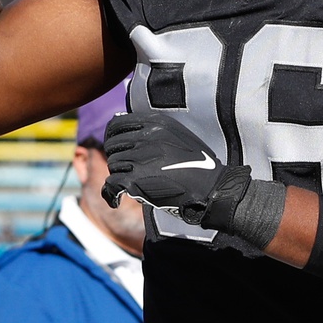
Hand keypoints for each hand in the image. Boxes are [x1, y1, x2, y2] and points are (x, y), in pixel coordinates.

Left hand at [101, 111, 251, 230]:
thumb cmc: (200, 165)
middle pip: (112, 145)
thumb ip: (155, 130)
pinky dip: (110, 194)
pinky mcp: (136, 180)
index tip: (114, 148)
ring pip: (113, 165)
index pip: (117, 124)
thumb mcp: (179, 135)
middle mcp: (146, 137)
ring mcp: (140, 158)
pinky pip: (111, 185)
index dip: (111, 138)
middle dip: (116, 158)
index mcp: (156, 123)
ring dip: (118, 176)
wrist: (212, 189)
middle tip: (125, 169)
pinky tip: (116, 200)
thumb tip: (127, 128)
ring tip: (130, 185)